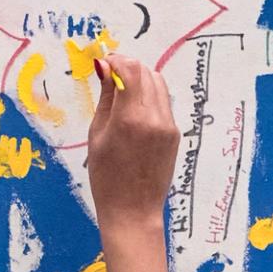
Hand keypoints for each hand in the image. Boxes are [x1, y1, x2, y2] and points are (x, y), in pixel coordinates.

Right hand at [84, 43, 175, 271]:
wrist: (133, 211)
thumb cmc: (105, 177)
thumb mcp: (98, 134)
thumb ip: (105, 98)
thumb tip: (104, 67)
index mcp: (131, 117)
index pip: (129, 70)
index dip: (115, 60)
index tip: (103, 61)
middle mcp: (154, 117)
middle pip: (146, 72)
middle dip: (128, 66)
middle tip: (111, 71)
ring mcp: (168, 125)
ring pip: (158, 84)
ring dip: (141, 77)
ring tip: (123, 87)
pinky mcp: (175, 133)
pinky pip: (163, 102)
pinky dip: (150, 95)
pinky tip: (135, 105)